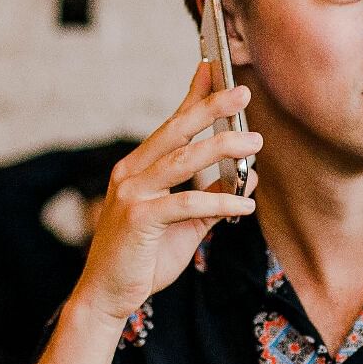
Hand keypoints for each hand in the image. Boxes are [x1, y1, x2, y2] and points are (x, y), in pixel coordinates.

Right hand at [69, 61, 260, 326]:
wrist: (107, 296)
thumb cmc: (143, 259)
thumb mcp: (184, 226)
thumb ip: (211, 201)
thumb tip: (247, 179)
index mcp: (137, 169)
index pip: (170, 125)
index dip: (193, 95)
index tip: (214, 67)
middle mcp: (130, 173)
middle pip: (176, 131)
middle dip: (211, 108)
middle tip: (243, 92)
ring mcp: (131, 193)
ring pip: (183, 160)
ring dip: (223, 148)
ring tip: (255, 144)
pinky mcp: (138, 218)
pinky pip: (187, 203)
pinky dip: (220, 202)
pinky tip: (246, 205)